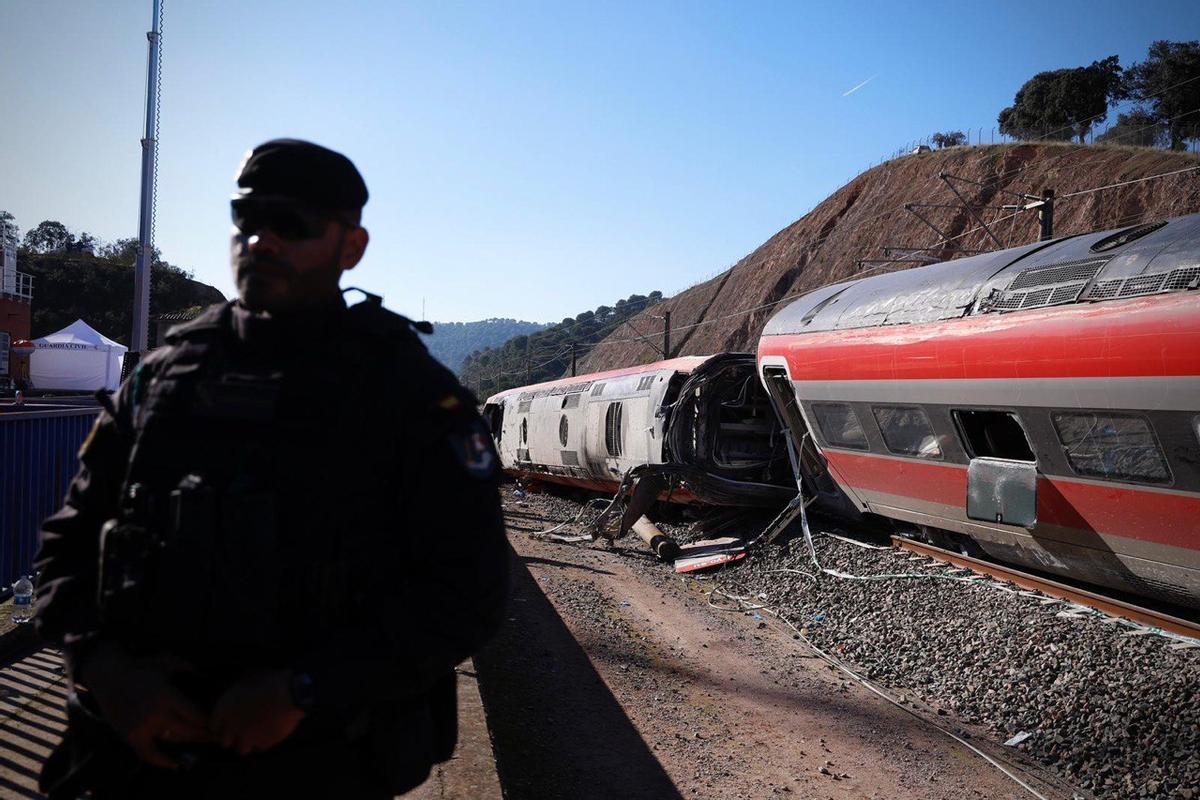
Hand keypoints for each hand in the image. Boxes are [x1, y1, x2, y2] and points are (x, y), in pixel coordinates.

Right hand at [80, 643, 213, 768]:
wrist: (109, 677)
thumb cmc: (141, 668)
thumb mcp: (167, 662)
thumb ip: (187, 667)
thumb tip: (204, 676)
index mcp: (168, 697)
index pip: (195, 715)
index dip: (209, 720)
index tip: (218, 721)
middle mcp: (157, 715)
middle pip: (188, 731)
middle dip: (205, 735)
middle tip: (217, 735)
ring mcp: (143, 728)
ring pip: (174, 742)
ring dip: (190, 744)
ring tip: (203, 743)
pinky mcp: (131, 737)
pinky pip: (149, 755)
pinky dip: (162, 761)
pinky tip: (176, 764)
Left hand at [210, 670, 304, 755]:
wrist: (290, 694)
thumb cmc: (268, 682)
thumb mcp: (247, 679)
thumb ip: (237, 692)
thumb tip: (236, 695)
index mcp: (224, 709)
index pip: (212, 725)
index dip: (220, 724)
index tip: (227, 721)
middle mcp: (232, 727)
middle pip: (224, 741)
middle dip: (232, 736)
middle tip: (242, 728)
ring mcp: (247, 738)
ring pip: (241, 749)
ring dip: (247, 742)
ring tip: (256, 734)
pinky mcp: (263, 744)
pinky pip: (260, 747)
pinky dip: (263, 742)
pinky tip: (269, 732)